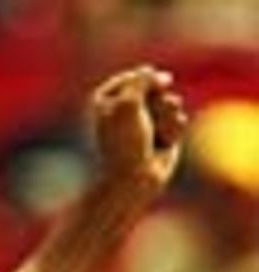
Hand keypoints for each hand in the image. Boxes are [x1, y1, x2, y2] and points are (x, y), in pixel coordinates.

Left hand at [90, 66, 186, 196]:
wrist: (134, 181)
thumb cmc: (125, 144)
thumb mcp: (129, 103)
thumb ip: (142, 80)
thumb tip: (159, 76)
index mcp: (108, 99)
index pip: (137, 76)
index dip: (146, 83)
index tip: (148, 93)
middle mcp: (126, 109)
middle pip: (156, 87)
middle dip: (158, 101)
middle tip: (148, 119)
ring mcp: (146, 121)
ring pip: (170, 102)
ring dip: (166, 115)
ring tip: (155, 134)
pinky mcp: (163, 134)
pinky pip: (178, 119)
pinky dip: (172, 130)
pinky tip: (164, 144)